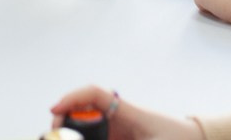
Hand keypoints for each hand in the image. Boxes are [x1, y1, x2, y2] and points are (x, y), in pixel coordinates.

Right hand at [48, 85, 201, 139]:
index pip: (93, 94)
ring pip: (86, 128)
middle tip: (53, 135)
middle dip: (64, 122)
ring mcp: (116, 131)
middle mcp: (117, 118)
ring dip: (73, 132)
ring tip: (59, 138)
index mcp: (125, 111)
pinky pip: (95, 137)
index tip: (55, 111)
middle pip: (82, 112)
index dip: (72, 98)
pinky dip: (83, 138)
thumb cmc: (177, 138)